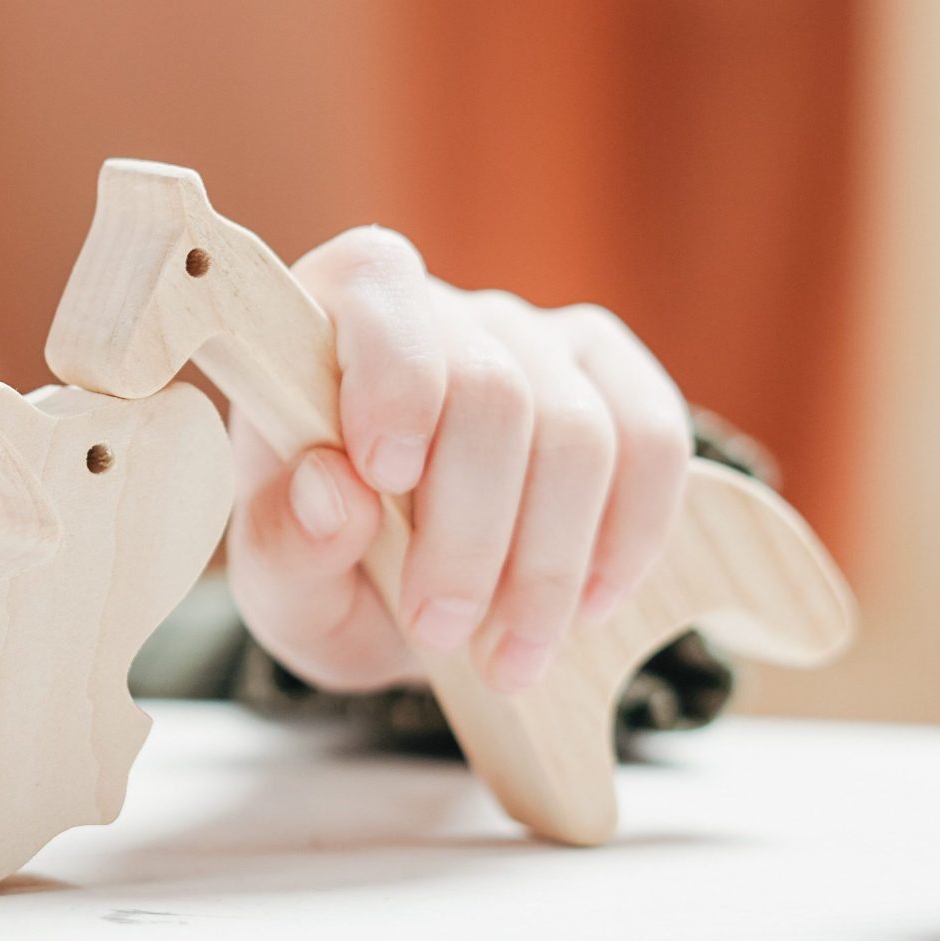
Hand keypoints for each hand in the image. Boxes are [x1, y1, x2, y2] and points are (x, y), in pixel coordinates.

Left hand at [225, 227, 693, 694]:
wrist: (412, 610)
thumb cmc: (330, 577)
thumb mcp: (284, 588)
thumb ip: (285, 544)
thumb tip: (332, 490)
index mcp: (328, 325)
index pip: (378, 285)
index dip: (393, 375)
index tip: (385, 476)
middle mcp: (440, 312)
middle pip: (490, 388)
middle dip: (469, 532)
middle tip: (440, 631)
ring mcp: (537, 341)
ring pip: (576, 430)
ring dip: (547, 563)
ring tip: (508, 655)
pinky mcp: (617, 383)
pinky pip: (655, 442)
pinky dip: (627, 538)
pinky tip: (586, 609)